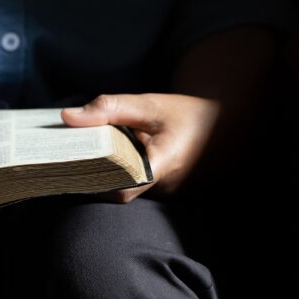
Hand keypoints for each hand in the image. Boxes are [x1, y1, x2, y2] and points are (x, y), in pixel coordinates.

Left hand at [61, 93, 220, 202]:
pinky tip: (109, 161)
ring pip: (128, 190)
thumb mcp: (150, 104)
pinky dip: (121, 176)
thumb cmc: (189, 114)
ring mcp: (169, 194)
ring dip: (107, 176)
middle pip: (119, 190)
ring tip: (86, 157)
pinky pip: (139, 189)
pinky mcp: (168, 193)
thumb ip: (110, 109)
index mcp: (165, 164)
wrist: (229, 123)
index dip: (95, 180)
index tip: (73, 165)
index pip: (122, 187)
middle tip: (69, 158)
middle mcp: (168, 187)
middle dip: (94, 177)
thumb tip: (68, 117)